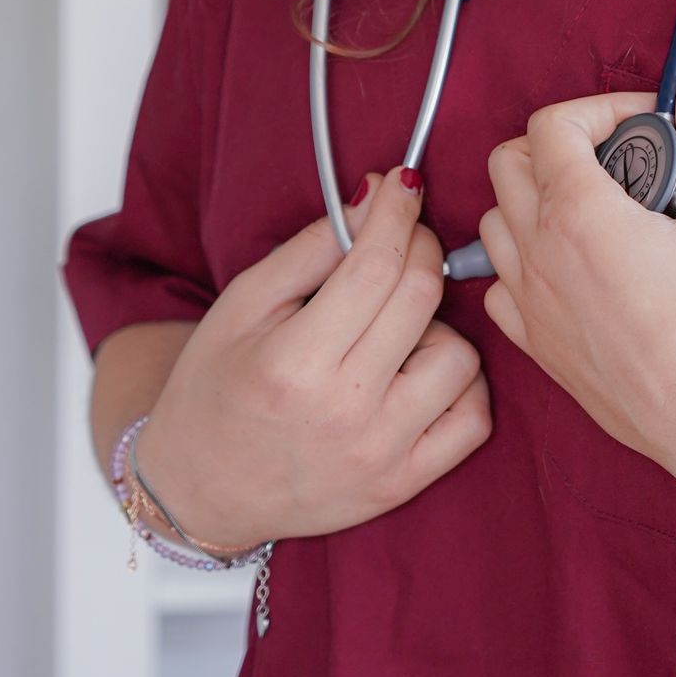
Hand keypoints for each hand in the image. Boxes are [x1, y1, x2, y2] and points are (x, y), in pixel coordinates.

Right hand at [133, 168, 491, 548]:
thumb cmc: (214, 389)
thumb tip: (373, 199)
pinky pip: (474, 419)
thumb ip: (311, 249)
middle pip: (422, 297)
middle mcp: (344, 412)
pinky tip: (421, 372)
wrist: (201, 491)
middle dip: (422, 246)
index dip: (398, 213)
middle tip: (401, 240)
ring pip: (459, 356)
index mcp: (294, 363)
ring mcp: (380, 454)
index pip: (376, 265)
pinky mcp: (403, 484)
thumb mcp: (242, 306)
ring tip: (394, 330)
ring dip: (436, 325)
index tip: (403, 186)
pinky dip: (461, 385)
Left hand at [475, 62, 675, 505]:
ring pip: (494, 219)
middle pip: (508, 162)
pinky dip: (523, 260)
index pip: (550, 124)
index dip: (598, 107)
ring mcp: (530, 302)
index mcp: (580, 213)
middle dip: (558, 143)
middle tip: (619, 159)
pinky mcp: (536, 344)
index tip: (646, 123)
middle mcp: (539, 253)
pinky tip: (573, 267)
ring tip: (596, 208)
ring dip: (533, 198)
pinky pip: (499, 282)